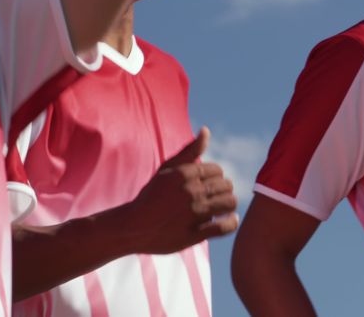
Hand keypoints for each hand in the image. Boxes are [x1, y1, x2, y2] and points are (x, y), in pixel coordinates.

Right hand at [122, 127, 239, 253]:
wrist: (132, 226)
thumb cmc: (151, 196)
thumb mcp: (167, 169)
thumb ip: (190, 150)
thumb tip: (206, 130)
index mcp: (185, 174)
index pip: (218, 171)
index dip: (215, 178)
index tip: (207, 185)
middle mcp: (191, 191)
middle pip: (226, 186)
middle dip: (222, 190)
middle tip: (213, 197)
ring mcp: (194, 213)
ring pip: (230, 203)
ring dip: (229, 204)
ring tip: (221, 207)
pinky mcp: (195, 234)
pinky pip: (225, 227)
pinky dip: (231, 223)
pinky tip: (229, 220)